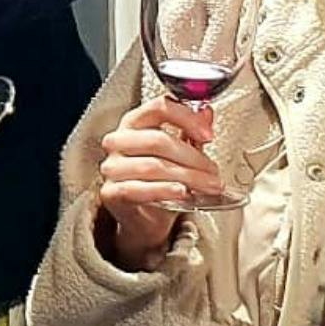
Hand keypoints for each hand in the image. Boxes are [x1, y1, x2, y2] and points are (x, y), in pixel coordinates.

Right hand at [93, 97, 222, 266]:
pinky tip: (182, 192)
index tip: (208, 134)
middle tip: (214, 171)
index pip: (159, 108)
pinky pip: (139, 189)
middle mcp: (118, 141)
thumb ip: (191, 131)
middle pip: (157, 140)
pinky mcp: (111, 192)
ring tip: (208, 185)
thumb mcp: (179, 153)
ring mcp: (112, 167)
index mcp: (134, 122)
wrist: (146, 217)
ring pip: (153, 166)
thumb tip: (206, 113)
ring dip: (187, 177)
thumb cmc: (159, 180)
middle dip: (192, 157)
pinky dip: (164, 190)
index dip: (186, 118)